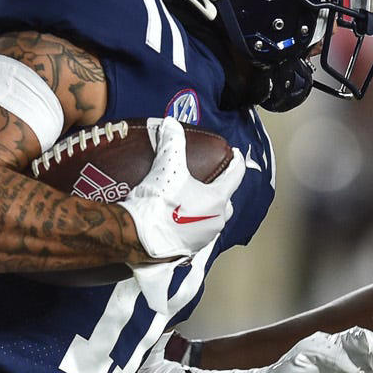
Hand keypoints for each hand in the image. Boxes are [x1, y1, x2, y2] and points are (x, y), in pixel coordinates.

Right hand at [119, 118, 244, 264]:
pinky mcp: (189, 249)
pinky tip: (181, 217)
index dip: (236, 161)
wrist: (137, 236)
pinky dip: (193, 223)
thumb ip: (172, 142)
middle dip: (221, 190)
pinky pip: (197, 232)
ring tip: (193, 197)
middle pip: (226, 201)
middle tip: (211, 179)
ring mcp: (204, 238)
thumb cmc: (157, 203)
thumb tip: (171, 123)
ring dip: (207, 208)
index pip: (235, 176)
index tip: (234, 153)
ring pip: (212, 219)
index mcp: (217, 200)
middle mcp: (216, 221)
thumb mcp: (167, 167)